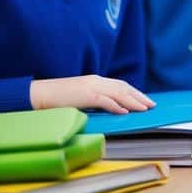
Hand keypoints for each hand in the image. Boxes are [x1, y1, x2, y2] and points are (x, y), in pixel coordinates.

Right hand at [30, 75, 153, 113]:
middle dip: (139, 96)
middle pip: (123, 88)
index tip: (144, 99)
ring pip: (118, 93)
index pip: (120, 85)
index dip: (134, 92)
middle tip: (151, 105)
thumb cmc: (58, 98)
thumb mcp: (80, 96)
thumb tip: (109, 108)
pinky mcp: (85, 95)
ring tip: (144, 109)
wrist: (39, 94)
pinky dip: (116, 106)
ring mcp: (91, 87)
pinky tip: (125, 112)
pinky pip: (105, 101)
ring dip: (133, 101)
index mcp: (95, 80)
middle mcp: (96, 81)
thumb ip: (94, 99)